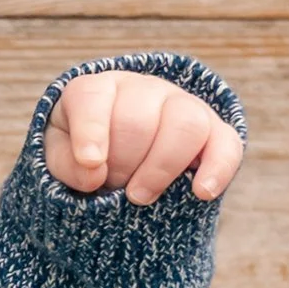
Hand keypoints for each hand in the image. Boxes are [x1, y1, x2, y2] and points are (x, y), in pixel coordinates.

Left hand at [44, 69, 242, 208]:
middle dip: (122, 163)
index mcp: (99, 91)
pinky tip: (200, 193)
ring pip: (185, 124)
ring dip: (160, 168)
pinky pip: (226, 144)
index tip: (93, 165)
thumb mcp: (62, 159)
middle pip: (138, 118)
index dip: (92, 132)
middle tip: (112, 188)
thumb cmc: (84, 160)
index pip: (94, 98)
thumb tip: (94, 172)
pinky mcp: (214, 133)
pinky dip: (217, 169)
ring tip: (139, 197)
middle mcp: (143, 90)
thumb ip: (67, 164)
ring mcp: (182, 107)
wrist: (119, 166)